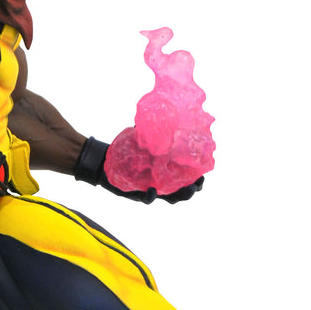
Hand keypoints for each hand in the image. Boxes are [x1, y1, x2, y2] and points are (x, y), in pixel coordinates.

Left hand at [73, 138, 203, 204]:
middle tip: (197, 184)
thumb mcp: (143, 139)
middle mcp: (161, 183)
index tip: (204, 173)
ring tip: (185, 190)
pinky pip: (146, 199)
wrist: (106, 161)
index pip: (187, 177)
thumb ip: (155, 130)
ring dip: (179, 195)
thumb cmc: (127, 149)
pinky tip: (152, 191)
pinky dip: (150, 196)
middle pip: (182, 191)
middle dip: (192, 189)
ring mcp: (151, 189)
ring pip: (170, 198)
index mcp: (166, 171)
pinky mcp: (136, 194)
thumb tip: (165, 111)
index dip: (198, 178)